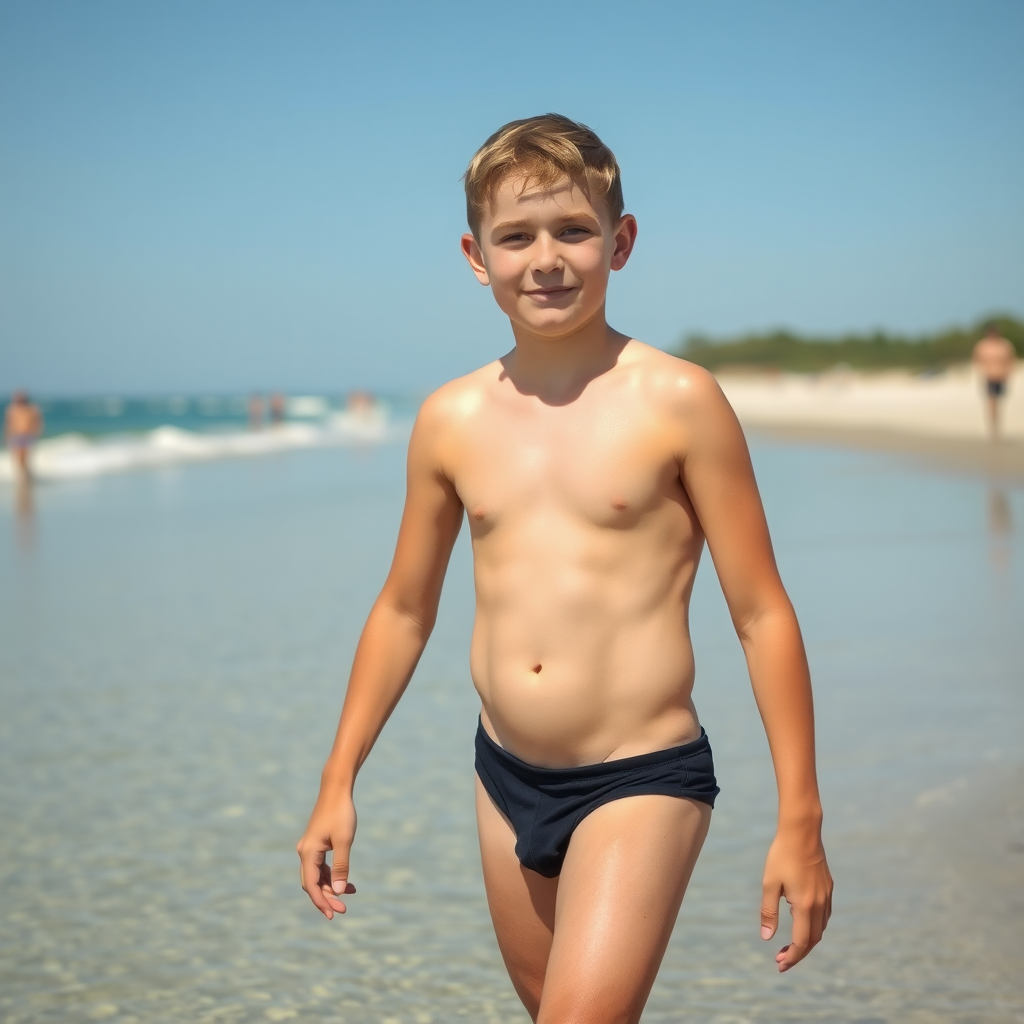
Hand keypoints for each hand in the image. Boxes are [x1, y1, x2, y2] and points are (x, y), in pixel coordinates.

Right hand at [296, 791, 357, 919]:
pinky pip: (321, 866)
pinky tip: (346, 881)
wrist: (336, 789)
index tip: (333, 915)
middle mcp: (305, 852)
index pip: (311, 885)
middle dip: (327, 898)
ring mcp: (310, 848)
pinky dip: (331, 875)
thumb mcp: (344, 841)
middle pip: (312, 883)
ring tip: (350, 894)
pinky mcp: (317, 843)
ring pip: (317, 875)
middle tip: (343, 910)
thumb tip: (338, 891)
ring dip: (330, 887)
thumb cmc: (341, 813)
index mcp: (308, 853)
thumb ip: (341, 866)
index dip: (321, 902)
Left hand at [760, 823, 832, 971]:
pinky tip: (802, 922)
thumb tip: (766, 938)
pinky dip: (814, 925)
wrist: (802, 832)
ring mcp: (826, 895)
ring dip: (808, 940)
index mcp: (805, 905)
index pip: (802, 942)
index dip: (792, 957)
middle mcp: (820, 904)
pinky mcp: (828, 886)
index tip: (779, 964)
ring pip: (821, 928)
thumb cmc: (782, 855)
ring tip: (790, 945)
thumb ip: (768, 912)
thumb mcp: (770, 883)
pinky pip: (824, 914)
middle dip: (799, 953)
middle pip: (814, 939)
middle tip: (782, 959)